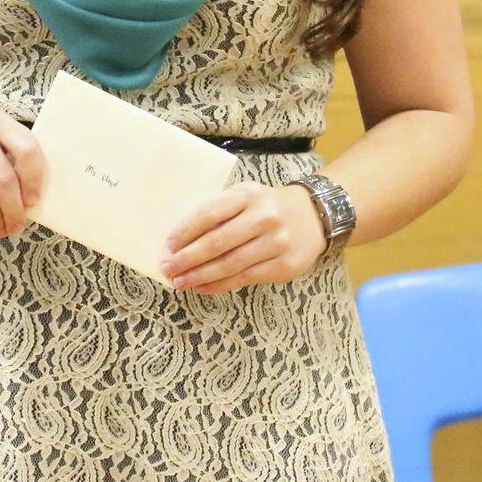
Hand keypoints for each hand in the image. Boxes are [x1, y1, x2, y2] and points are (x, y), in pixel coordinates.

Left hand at [160, 181, 326, 293]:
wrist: (313, 215)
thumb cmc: (267, 205)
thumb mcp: (245, 196)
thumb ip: (220, 212)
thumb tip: (182, 240)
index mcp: (248, 194)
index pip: (209, 213)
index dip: (185, 232)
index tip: (168, 246)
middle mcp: (263, 217)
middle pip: (218, 242)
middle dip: (188, 258)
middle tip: (168, 268)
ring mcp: (276, 243)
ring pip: (230, 264)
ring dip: (201, 276)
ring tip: (181, 282)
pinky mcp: (284, 266)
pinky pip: (245, 278)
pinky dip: (220, 285)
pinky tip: (203, 287)